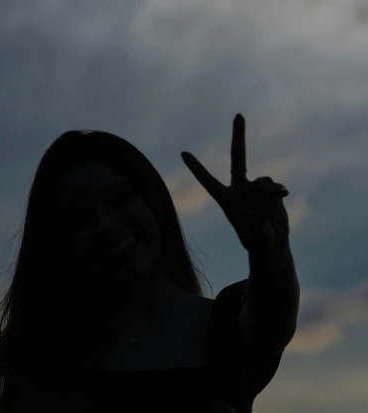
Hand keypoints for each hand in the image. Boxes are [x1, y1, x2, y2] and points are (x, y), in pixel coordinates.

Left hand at [181, 113, 289, 254]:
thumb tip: (269, 188)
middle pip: (238, 158)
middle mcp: (239, 189)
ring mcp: (255, 188)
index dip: (197, 168)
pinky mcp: (271, 190)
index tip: (183, 153)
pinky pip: (275, 186)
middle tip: (239, 115)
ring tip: (269, 210)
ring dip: (269, 194)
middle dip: (239, 136)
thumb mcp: (256, 231)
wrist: (271, 245)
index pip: (208, 182)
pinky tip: (282, 199)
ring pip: (264, 181)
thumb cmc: (258, 242)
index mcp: (226, 201)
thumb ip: (262, 209)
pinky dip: (278, 193)